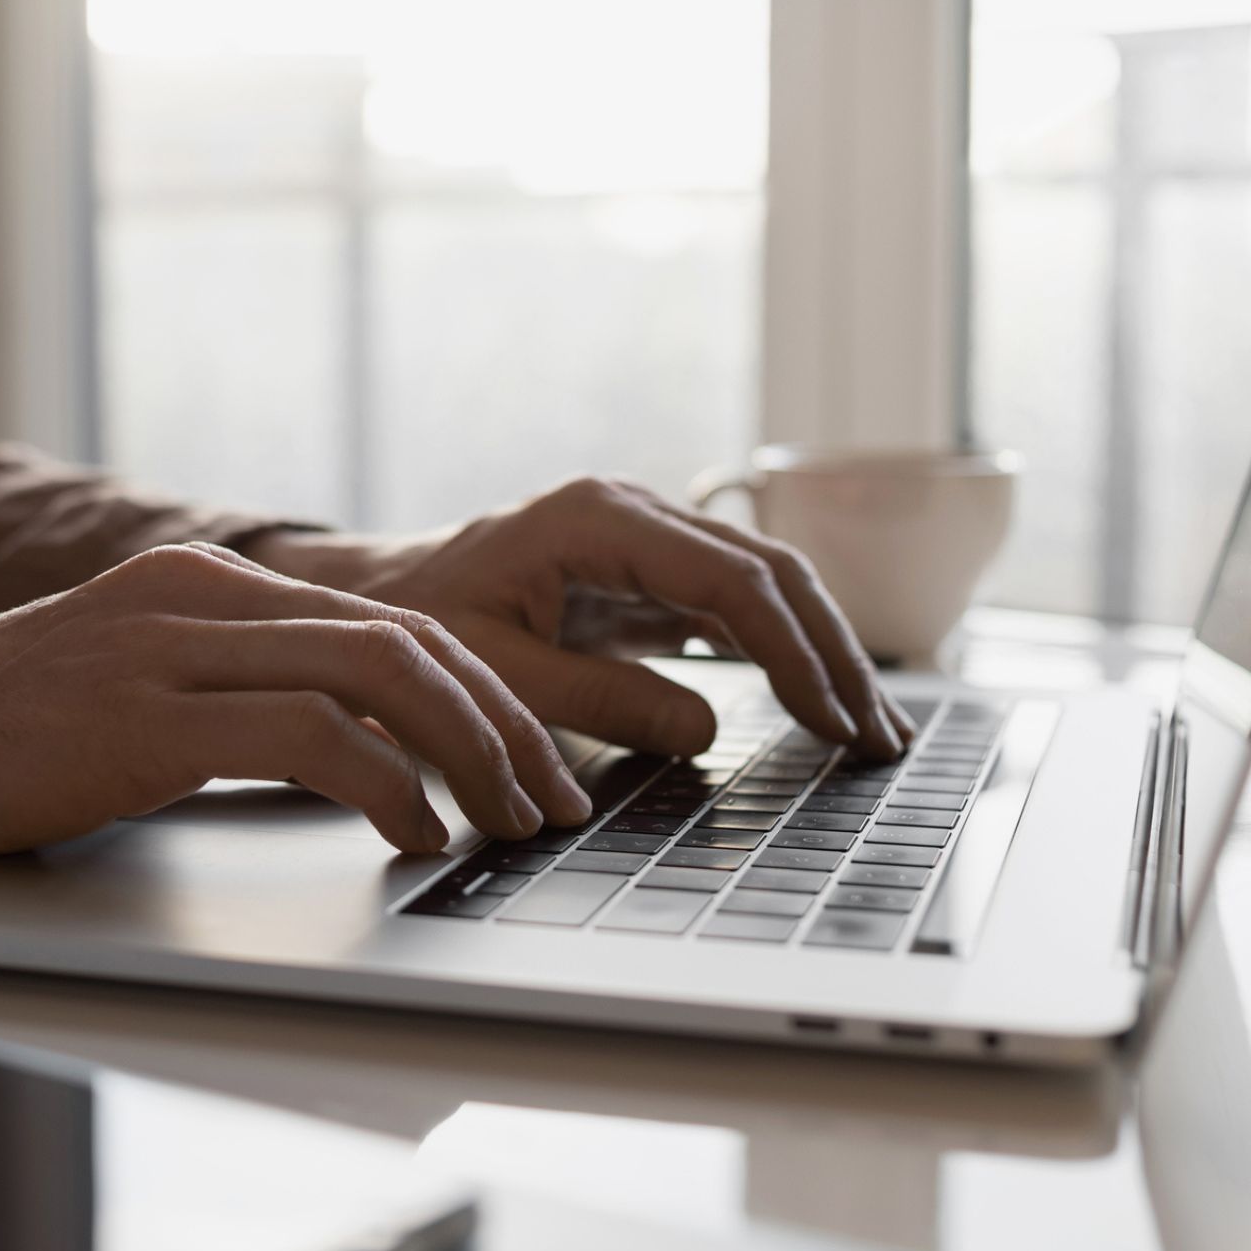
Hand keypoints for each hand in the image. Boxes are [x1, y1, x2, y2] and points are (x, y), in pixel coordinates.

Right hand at [0, 544, 591, 875]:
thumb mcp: (122, 695)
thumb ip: (220, 698)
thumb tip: (337, 757)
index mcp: (200, 582)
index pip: (384, 619)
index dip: (477, 689)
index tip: (529, 758)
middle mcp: (199, 593)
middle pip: (406, 638)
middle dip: (503, 722)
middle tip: (553, 799)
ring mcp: (171, 645)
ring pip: (379, 673)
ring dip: (469, 754)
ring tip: (509, 823)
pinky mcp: (145, 716)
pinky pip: (311, 736)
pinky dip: (387, 786)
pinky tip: (415, 835)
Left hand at [245, 477, 911, 759]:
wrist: (373, 598)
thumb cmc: (415, 626)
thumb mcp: (494, 671)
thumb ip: (595, 698)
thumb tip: (703, 729)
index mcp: (600, 518)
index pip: (732, 580)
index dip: (793, 654)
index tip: (831, 720)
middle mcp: (635, 513)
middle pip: (770, 573)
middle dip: (833, 654)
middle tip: (878, 737)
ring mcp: (647, 540)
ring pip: (766, 585)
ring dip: (822, 654)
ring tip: (867, 729)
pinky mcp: (647, 575)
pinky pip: (735, 608)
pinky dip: (782, 655)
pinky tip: (818, 706)